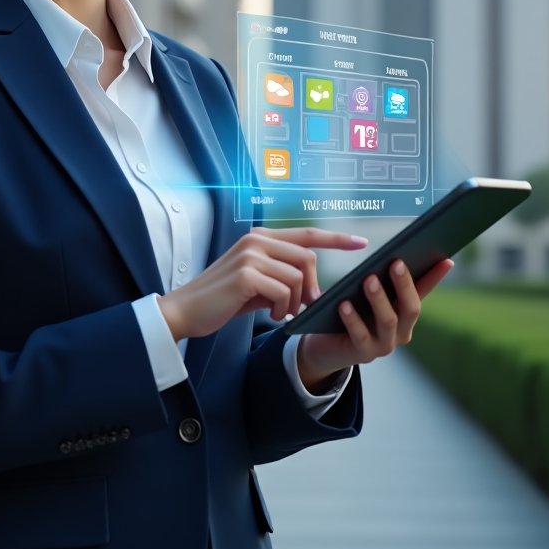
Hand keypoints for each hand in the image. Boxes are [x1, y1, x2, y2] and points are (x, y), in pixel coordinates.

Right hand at [157, 227, 367, 341]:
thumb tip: (314, 288)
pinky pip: (284, 291)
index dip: (336, 238)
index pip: (306, 233)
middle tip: (304, 306)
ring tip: (280, 313)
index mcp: (260, 238)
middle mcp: (256, 241)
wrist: (186, 312)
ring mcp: (250, 255)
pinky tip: (271, 315)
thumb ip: (282, 277)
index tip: (361, 242)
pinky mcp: (246, 275)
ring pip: (298, 277)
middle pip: (308, 257)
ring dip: (295, 302)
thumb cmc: (223, 300)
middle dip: (312, 286)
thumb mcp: (257, 284)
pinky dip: (283, 309)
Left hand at [296, 258, 454, 389]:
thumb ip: (377, 278)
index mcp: (404, 313)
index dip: (435, 277)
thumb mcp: (364, 293)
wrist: (325, 346)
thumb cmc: (348, 313)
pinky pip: (360, 335)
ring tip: (369, 279)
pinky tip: (344, 305)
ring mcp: (384, 345)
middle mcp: (400, 331)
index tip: (446, 259)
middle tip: (396, 263)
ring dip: (379, 299)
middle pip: (410, 308)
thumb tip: (379, 249)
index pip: (423, 291)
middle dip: (404, 285)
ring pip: (388, 321)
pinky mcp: (363, 354)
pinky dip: (353, 319)